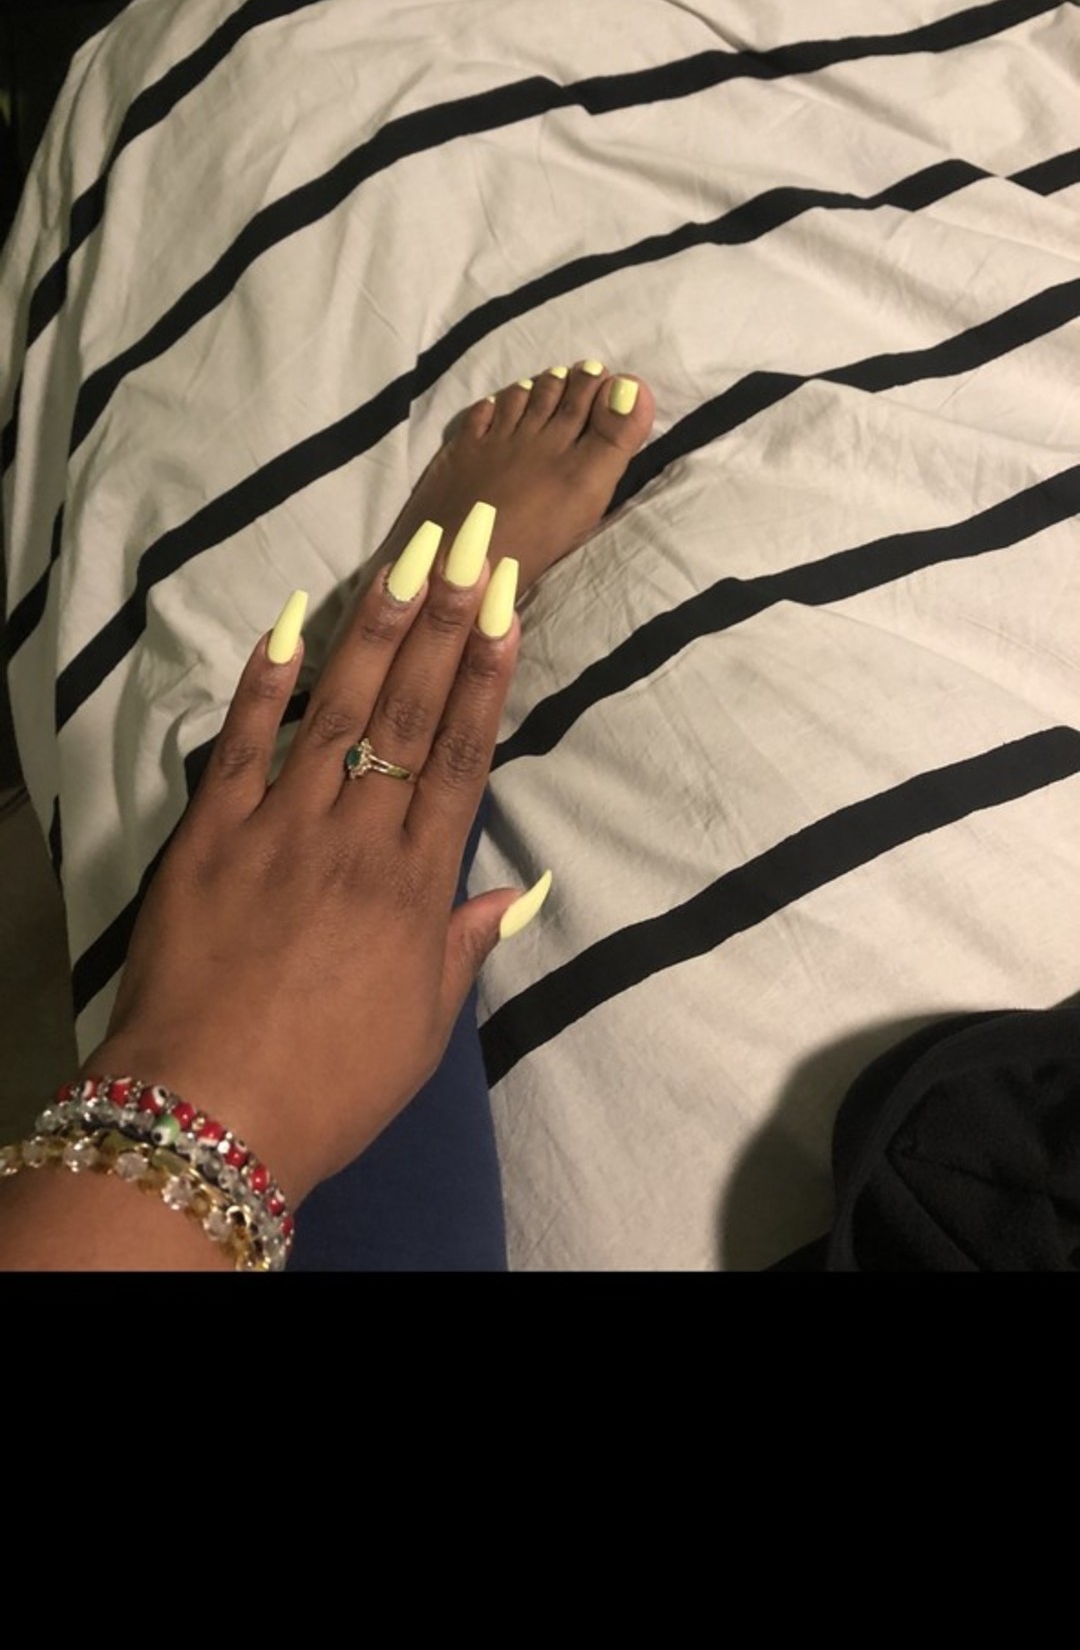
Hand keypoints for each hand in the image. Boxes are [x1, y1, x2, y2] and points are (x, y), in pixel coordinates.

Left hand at [84, 515, 534, 1207]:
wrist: (210, 1114)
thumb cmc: (330, 1087)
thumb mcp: (422, 1031)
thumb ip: (462, 947)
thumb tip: (516, 892)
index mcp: (415, 889)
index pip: (461, 758)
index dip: (487, 676)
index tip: (507, 608)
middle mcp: (357, 841)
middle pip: (409, 714)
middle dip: (445, 624)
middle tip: (471, 547)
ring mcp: (281, 829)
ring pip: (337, 711)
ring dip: (375, 631)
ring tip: (408, 561)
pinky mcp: (211, 836)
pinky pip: (242, 745)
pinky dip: (265, 683)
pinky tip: (291, 623)